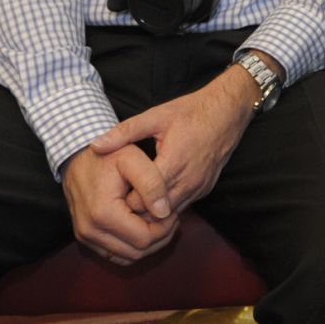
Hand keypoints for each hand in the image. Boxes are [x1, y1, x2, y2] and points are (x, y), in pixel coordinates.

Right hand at [62, 143, 177, 263]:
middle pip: (137, 252)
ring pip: (127, 257)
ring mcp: (85, 236)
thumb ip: (152, 183)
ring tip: (160, 220)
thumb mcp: (133, 159)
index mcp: (103, 214)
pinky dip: (132, 245)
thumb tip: (164, 212)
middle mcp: (90, 231)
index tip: (173, 210)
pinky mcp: (85, 237)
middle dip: (159, 237)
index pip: (144, 238)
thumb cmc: (108, 156)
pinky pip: (114, 253)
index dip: (165, 228)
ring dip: (147, 244)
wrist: (76, 157)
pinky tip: (144, 225)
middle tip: (171, 216)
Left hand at [91, 66, 254, 214]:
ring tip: (133, 198)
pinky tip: (154, 195)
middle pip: (154, 213)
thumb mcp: (156, 116)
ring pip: (169, 214)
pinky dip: (166, 206)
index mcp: (173, 164)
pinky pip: (182, 206)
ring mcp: (198, 188)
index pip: (141, 200)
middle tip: (117, 199)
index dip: (124, 198)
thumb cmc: (192, 112)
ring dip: (151, 210)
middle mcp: (188, 182)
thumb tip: (95, 145)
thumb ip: (124, 133)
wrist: (229, 112)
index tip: (112, 190)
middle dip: (135, 209)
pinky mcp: (205, 189)